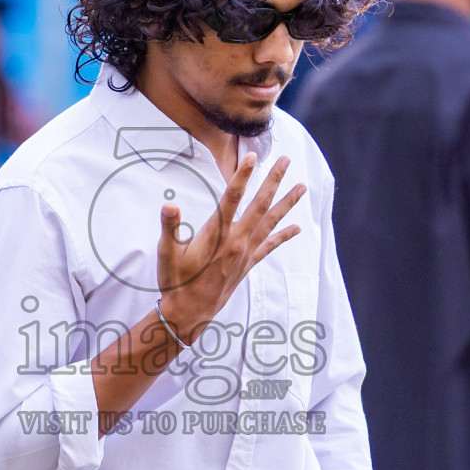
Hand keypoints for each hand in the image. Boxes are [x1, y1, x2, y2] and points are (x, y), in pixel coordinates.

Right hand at [156, 152, 304, 341]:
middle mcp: (236, 241)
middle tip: (287, 160)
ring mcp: (245, 253)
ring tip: (302, 187)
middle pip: (259, 204)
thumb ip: (170, 228)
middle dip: (273, 180)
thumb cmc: (176, 281)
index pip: (231, 198)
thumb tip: (169, 206)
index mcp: (216, 234)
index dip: (242, 176)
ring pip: (270, 222)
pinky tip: (297, 227)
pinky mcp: (247, 264)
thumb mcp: (167, 253)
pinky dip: (283, 236)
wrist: (189, 313)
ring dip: (287, 203)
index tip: (253, 156)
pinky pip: (270, 246)